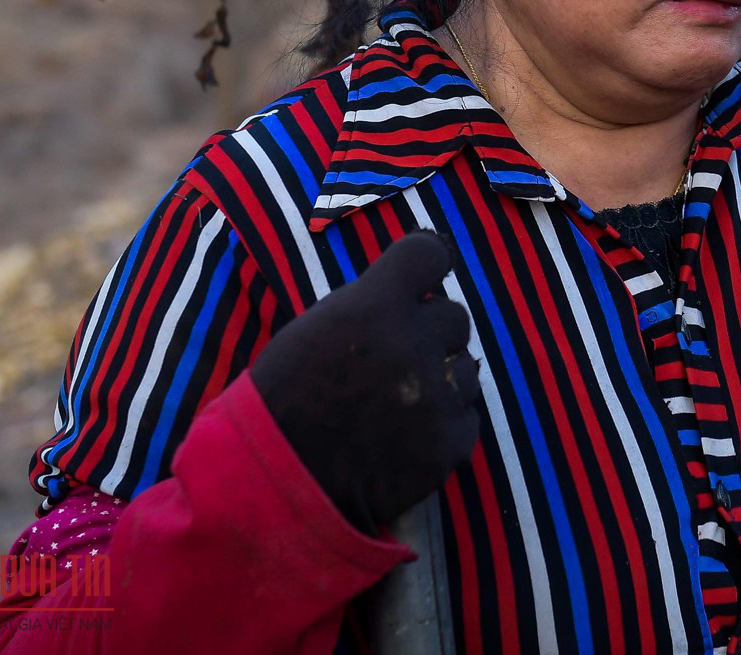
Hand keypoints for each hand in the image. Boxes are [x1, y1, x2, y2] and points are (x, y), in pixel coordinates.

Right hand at [249, 232, 482, 533]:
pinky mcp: (450, 444)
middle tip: (396, 361)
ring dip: (441, 380)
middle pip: (454, 315)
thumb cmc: (283, 401)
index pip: (430, 254)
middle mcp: (413, 344)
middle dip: (430, 333)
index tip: (420, 283)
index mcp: (373, 307)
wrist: (274, 486)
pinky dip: (444, 425)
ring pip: (466, 368)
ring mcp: (437, 396)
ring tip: (398, 405)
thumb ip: (370, 304)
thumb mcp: (314, 330)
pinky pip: (466, 416)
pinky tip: (407, 438)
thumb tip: (416, 290)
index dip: (426, 267)